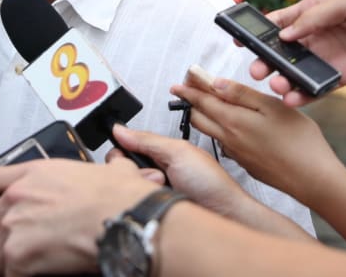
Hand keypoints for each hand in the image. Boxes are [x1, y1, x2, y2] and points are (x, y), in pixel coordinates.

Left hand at [0, 158, 156, 276]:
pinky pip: (10, 273)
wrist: (123, 220)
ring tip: (34, 262)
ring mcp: (14, 226)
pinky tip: (42, 272)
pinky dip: (23, 275)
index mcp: (35, 173)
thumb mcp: (108, 169)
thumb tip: (117, 165)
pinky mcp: (18, 256)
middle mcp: (18, 196)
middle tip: (17, 242)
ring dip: (12, 259)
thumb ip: (103, 166)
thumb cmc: (118, 197)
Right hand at [106, 125, 250, 217]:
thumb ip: (148, 140)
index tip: (125, 159)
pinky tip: (156, 204)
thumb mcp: (178, 152)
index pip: (125, 148)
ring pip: (127, 188)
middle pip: (123, 169)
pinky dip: (142, 204)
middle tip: (156, 176)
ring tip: (162, 191)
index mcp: (159, 153)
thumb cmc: (211, 183)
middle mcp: (153, 172)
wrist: (225, 215)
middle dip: (136, 172)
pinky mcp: (153, 210)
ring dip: (141, 188)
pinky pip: (134, 205)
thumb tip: (119, 129)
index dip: (121, 153)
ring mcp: (153, 192)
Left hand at [171, 78, 342, 204]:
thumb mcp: (273, 107)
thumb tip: (216, 84)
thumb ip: (242, 94)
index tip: (177, 85)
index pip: (202, 102)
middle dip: (190, 103)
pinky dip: (219, 132)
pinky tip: (230, 128)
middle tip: (186, 92)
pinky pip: (224, 145)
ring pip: (210, 132)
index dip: (189, 91)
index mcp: (233, 121)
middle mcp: (229, 139)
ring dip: (203, 117)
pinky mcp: (245, 164)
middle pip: (199, 118)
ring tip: (204, 105)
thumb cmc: (300, 142)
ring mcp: (236, 154)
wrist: (313, 180)